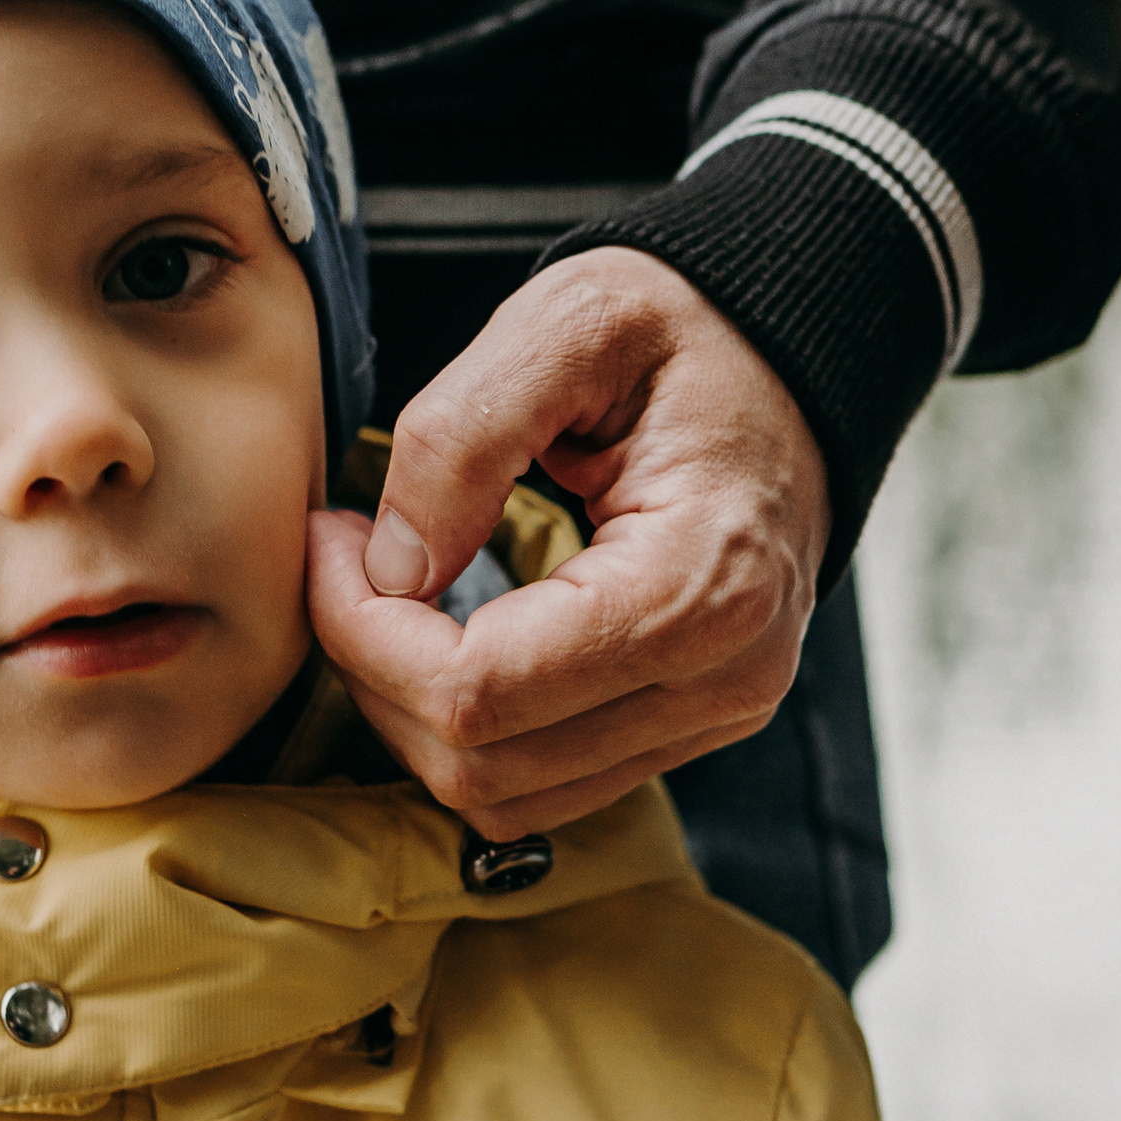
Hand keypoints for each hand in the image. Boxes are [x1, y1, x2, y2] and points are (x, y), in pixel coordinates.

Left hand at [304, 246, 828, 833]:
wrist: (792, 361)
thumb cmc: (687, 332)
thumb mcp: (569, 324)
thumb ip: (463, 437)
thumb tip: (392, 568)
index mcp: (700, 584)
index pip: (478, 689)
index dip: (363, 631)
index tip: (328, 537)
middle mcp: (721, 678)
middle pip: (482, 763)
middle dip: (374, 670)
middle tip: (343, 561)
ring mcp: (713, 716)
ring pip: (504, 796)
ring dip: (411, 710)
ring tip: (386, 597)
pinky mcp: (688, 726)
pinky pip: (545, 784)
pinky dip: (468, 728)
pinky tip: (445, 633)